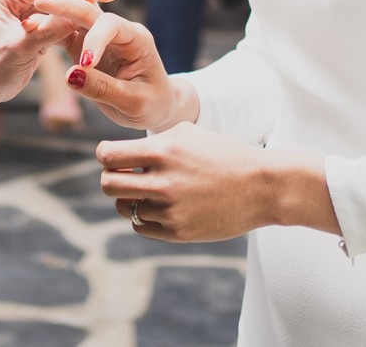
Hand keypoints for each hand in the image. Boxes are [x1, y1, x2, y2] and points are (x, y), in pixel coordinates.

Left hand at [0, 0, 116, 110]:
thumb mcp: (20, 49)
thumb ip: (47, 32)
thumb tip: (77, 18)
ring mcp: (22, 9)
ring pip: (58, 1)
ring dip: (80, 4)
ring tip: (108, 2)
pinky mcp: (30, 23)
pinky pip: (56, 16)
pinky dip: (73, 18)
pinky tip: (94, 19)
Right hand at [30, 0, 192, 132]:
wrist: (155, 105)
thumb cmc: (151, 104)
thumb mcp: (133, 103)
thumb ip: (103, 89)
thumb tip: (71, 75)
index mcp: (136, 38)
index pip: (111, 26)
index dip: (94, 39)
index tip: (83, 61)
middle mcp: (117, 30)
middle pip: (88, 10)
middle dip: (64, 3)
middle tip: (37, 0)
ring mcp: (100, 35)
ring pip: (73, 15)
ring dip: (51, 7)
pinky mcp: (85, 44)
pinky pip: (65, 32)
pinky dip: (48, 26)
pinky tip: (28, 22)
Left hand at [99, 123, 317, 243]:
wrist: (260, 186)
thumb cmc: (223, 154)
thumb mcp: (186, 133)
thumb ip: (150, 142)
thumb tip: (117, 155)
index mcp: (163, 151)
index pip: (108, 156)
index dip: (105, 155)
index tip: (112, 157)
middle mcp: (163, 182)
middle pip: (108, 185)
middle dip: (110, 178)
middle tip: (122, 176)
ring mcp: (170, 210)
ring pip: (124, 208)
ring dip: (129, 198)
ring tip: (147, 190)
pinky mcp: (178, 232)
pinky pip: (141, 225)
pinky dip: (143, 216)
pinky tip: (158, 206)